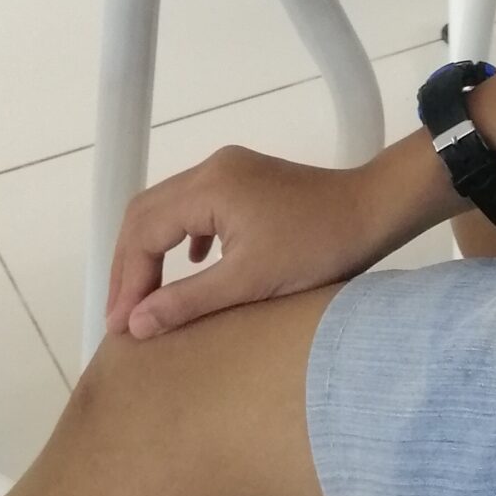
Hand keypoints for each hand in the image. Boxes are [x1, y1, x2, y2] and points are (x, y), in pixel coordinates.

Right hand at [106, 145, 392, 339]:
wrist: (375, 211)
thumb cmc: (318, 248)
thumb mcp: (250, 282)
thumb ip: (187, 302)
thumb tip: (134, 324)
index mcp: (209, 187)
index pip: (144, 232)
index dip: (127, 281)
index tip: (120, 326)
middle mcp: (213, 169)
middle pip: (146, 213)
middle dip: (129, 265)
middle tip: (122, 316)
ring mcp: (231, 171)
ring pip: (169, 209)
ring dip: (151, 252)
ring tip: (145, 299)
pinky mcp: (247, 182)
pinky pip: (196, 207)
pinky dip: (180, 238)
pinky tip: (191, 268)